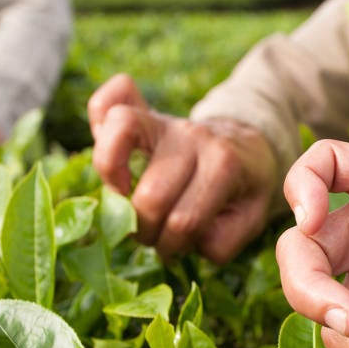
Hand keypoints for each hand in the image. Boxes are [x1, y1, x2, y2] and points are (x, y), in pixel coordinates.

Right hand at [88, 73, 277, 262]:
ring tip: (124, 199)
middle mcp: (193, 137)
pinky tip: (109, 152)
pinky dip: (98, 116)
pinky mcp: (144, 114)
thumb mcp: (250, 220)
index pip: (184, 221)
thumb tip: (180, 235)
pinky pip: (110, 99)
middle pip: (150, 195)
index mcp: (224, 166)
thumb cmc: (244, 189)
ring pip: (119, 132)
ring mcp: (166, 121)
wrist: (250, 147)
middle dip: (147, 231)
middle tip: (155, 235)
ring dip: (113, 183)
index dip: (174, 246)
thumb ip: (223, 241)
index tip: (176, 248)